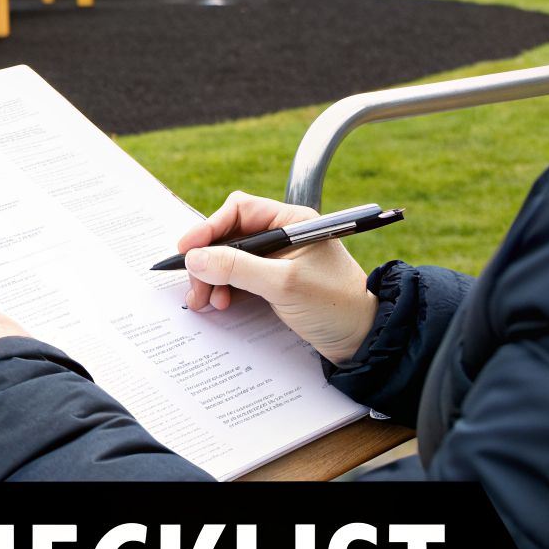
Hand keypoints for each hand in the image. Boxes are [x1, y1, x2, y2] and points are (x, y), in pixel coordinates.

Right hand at [178, 192, 377, 364]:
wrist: (361, 338)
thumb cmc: (335, 305)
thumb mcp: (282, 284)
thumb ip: (237, 268)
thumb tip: (195, 257)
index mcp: (292, 222)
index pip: (239, 211)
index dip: (209, 228)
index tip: (187, 249)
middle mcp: (283, 235)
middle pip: (229, 236)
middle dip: (208, 260)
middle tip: (196, 286)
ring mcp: (278, 258)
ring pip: (230, 258)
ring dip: (213, 277)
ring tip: (207, 301)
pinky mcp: (274, 280)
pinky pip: (238, 277)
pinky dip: (225, 288)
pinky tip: (221, 303)